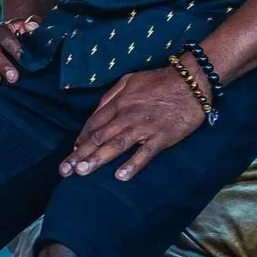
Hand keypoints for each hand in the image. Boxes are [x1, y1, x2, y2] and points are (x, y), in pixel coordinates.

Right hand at [0, 16, 39, 86]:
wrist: (19, 43)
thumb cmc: (28, 37)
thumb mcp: (33, 28)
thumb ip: (34, 24)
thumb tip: (31, 25)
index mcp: (1, 29)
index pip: (4, 36)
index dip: (13, 46)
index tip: (23, 58)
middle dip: (2, 64)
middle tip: (13, 77)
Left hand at [60, 64, 207, 181]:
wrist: (191, 81)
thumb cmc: (159, 80)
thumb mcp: (129, 79)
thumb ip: (111, 95)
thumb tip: (96, 113)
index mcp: (119, 102)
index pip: (94, 124)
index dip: (82, 139)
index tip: (73, 151)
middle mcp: (127, 116)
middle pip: (99, 137)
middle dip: (80, 154)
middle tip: (65, 170)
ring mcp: (144, 128)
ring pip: (116, 146)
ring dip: (97, 160)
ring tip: (82, 172)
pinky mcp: (161, 137)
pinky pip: (145, 154)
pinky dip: (132, 165)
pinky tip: (120, 177)